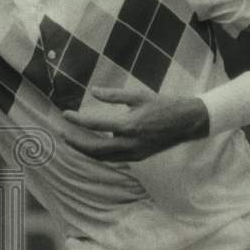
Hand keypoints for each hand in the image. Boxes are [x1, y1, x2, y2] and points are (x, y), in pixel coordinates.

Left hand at [62, 86, 208, 161]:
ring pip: (102, 157)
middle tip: (61, 133)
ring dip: (85, 150)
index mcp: (129, 125)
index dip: (77, 120)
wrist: (187, 122)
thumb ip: (113, 95)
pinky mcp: (138, 157)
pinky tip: (90, 145)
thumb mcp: (138, 95)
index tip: (65, 114)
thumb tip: (92, 91)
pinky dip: (98, 153)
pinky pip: (112, 158)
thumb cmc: (163, 105)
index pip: (95, 124)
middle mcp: (129, 143)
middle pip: (94, 148)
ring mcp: (134, 153)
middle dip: (75, 142)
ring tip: (71, 140)